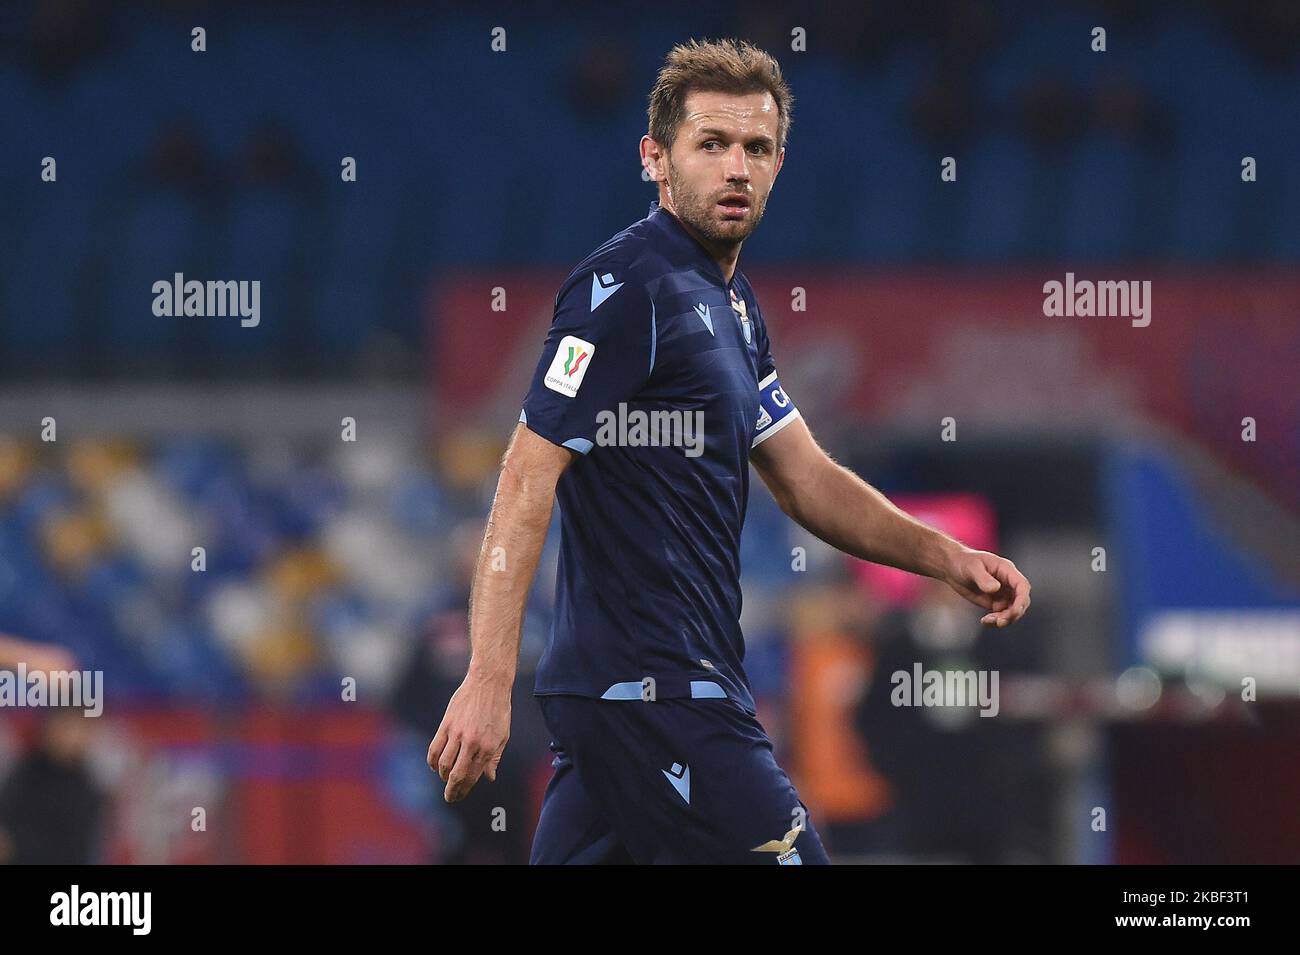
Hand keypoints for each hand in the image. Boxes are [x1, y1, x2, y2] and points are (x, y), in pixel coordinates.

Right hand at [427, 671, 511, 802]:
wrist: (488, 683)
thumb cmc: (498, 709)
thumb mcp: (503, 735)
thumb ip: (495, 758)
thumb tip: (489, 778)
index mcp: (488, 748)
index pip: (473, 776)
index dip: (464, 790)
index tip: (459, 797)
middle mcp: (472, 743)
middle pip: (456, 775)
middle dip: (452, 790)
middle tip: (449, 797)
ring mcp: (457, 734)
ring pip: (443, 764)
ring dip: (442, 776)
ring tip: (445, 779)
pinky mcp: (446, 724)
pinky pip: (435, 748)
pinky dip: (432, 761)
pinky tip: (435, 766)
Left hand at [942, 547, 1030, 627]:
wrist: (951, 567)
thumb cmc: (963, 561)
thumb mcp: (972, 567)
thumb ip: (983, 578)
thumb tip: (996, 589)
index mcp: (1006, 570)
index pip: (1022, 586)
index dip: (1022, 599)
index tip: (1015, 611)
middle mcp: (1008, 583)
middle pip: (1020, 601)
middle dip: (1014, 613)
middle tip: (999, 622)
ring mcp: (1002, 593)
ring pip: (1011, 610)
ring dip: (1004, 619)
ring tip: (988, 621)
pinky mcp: (994, 602)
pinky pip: (1000, 614)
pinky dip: (995, 620)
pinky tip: (984, 621)